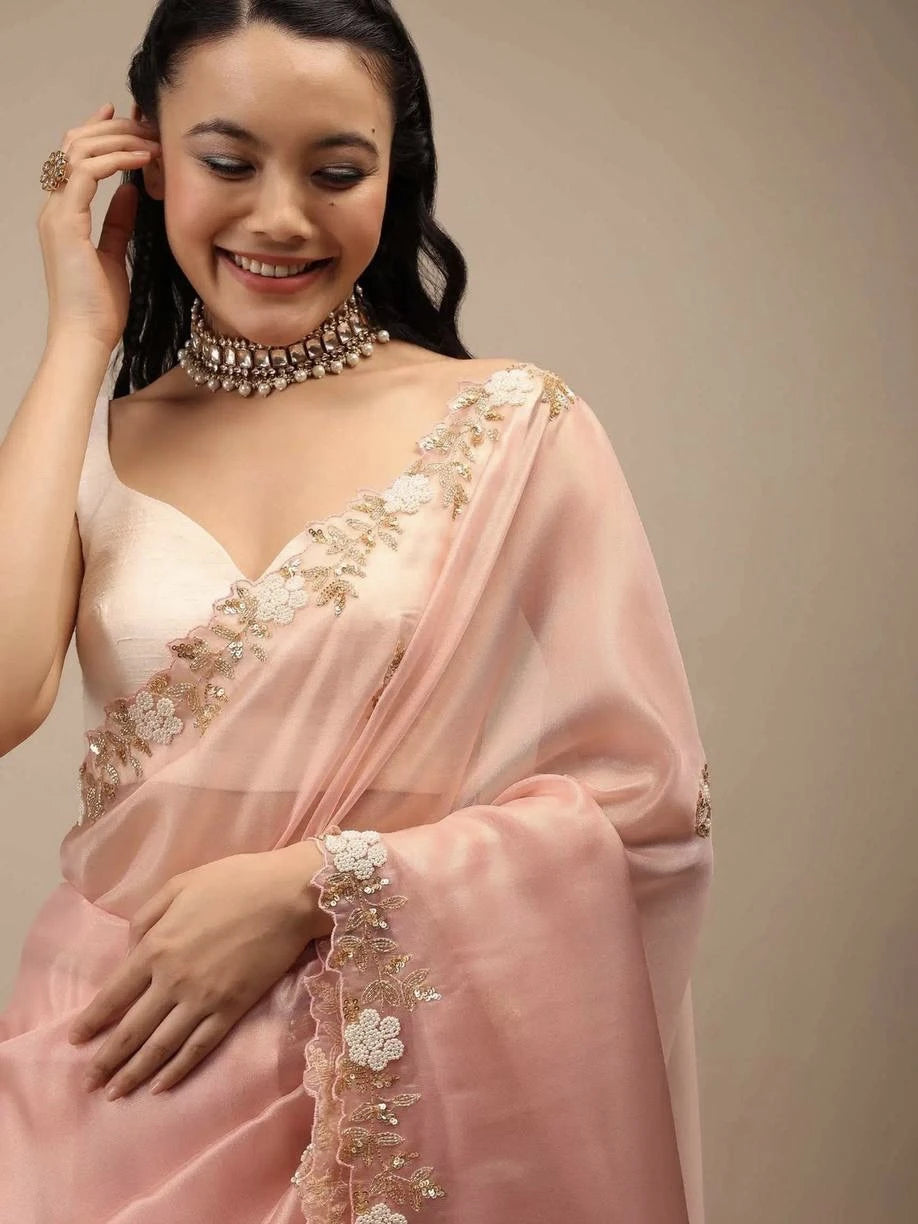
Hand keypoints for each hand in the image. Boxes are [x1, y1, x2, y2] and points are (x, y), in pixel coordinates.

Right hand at [38, 101, 161, 350]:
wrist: (86, 338)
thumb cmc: (99, 308)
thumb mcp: (113, 255)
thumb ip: (118, 221)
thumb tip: (131, 191)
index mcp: (63, 215)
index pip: (74, 159)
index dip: (97, 133)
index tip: (124, 118)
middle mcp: (54, 209)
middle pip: (73, 146)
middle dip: (111, 129)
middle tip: (144, 123)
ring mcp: (57, 214)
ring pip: (78, 151)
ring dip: (117, 139)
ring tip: (150, 140)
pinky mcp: (66, 223)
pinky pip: (89, 173)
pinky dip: (117, 160)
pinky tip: (143, 160)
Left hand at [68, 843, 327, 1099]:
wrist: (287, 895)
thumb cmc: (234, 882)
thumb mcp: (179, 885)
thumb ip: (146, 917)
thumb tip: (130, 951)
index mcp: (156, 947)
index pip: (113, 995)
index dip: (92, 1021)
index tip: (75, 1040)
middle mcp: (172, 981)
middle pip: (131, 1030)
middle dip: (106, 1059)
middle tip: (88, 1082)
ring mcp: (203, 1000)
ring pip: (160, 1047)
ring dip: (134, 1073)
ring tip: (116, 1092)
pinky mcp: (232, 1010)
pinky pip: (198, 1048)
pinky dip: (177, 1070)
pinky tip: (161, 1085)